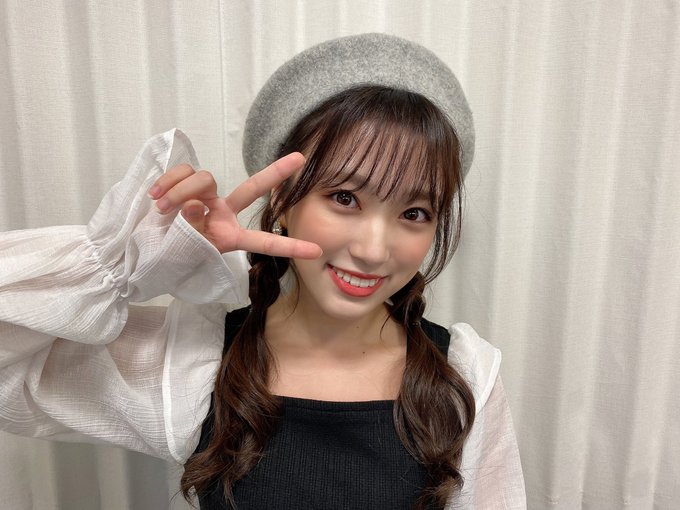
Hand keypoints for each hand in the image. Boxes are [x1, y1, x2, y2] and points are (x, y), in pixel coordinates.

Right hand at [148, 153, 321, 258]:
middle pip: (253, 188)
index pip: (264, 242)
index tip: (317, 250)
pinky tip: (156, 198)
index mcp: (230, 237)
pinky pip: (182, 173)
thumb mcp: (185, 251)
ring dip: (179, 193)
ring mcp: (205, 197)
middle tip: (301, 158)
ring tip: (162, 210)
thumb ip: (194, 229)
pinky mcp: (185, 184)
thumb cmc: (165, 257)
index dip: (289, 246)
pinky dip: (167, 183)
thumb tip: (196, 204)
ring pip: (204, 179)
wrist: (137, 248)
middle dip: (276, 172)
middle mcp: (223, 213)